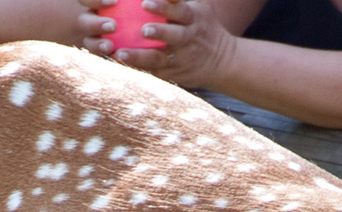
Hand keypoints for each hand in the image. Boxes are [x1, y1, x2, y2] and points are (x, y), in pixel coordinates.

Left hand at [81, 0, 236, 88]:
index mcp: (194, 17)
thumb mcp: (199, 5)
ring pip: (160, 58)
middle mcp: (190, 38)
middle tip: (143, 30)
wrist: (222, 61)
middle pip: (175, 35)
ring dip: (140, 57)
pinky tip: (119, 64)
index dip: (164, 6)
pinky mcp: (174, 74)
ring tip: (121, 54)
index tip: (145, 2)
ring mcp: (182, 59)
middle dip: (160, 32)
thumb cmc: (201, 25)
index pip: (180, 10)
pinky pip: (155, 72)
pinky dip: (138, 69)